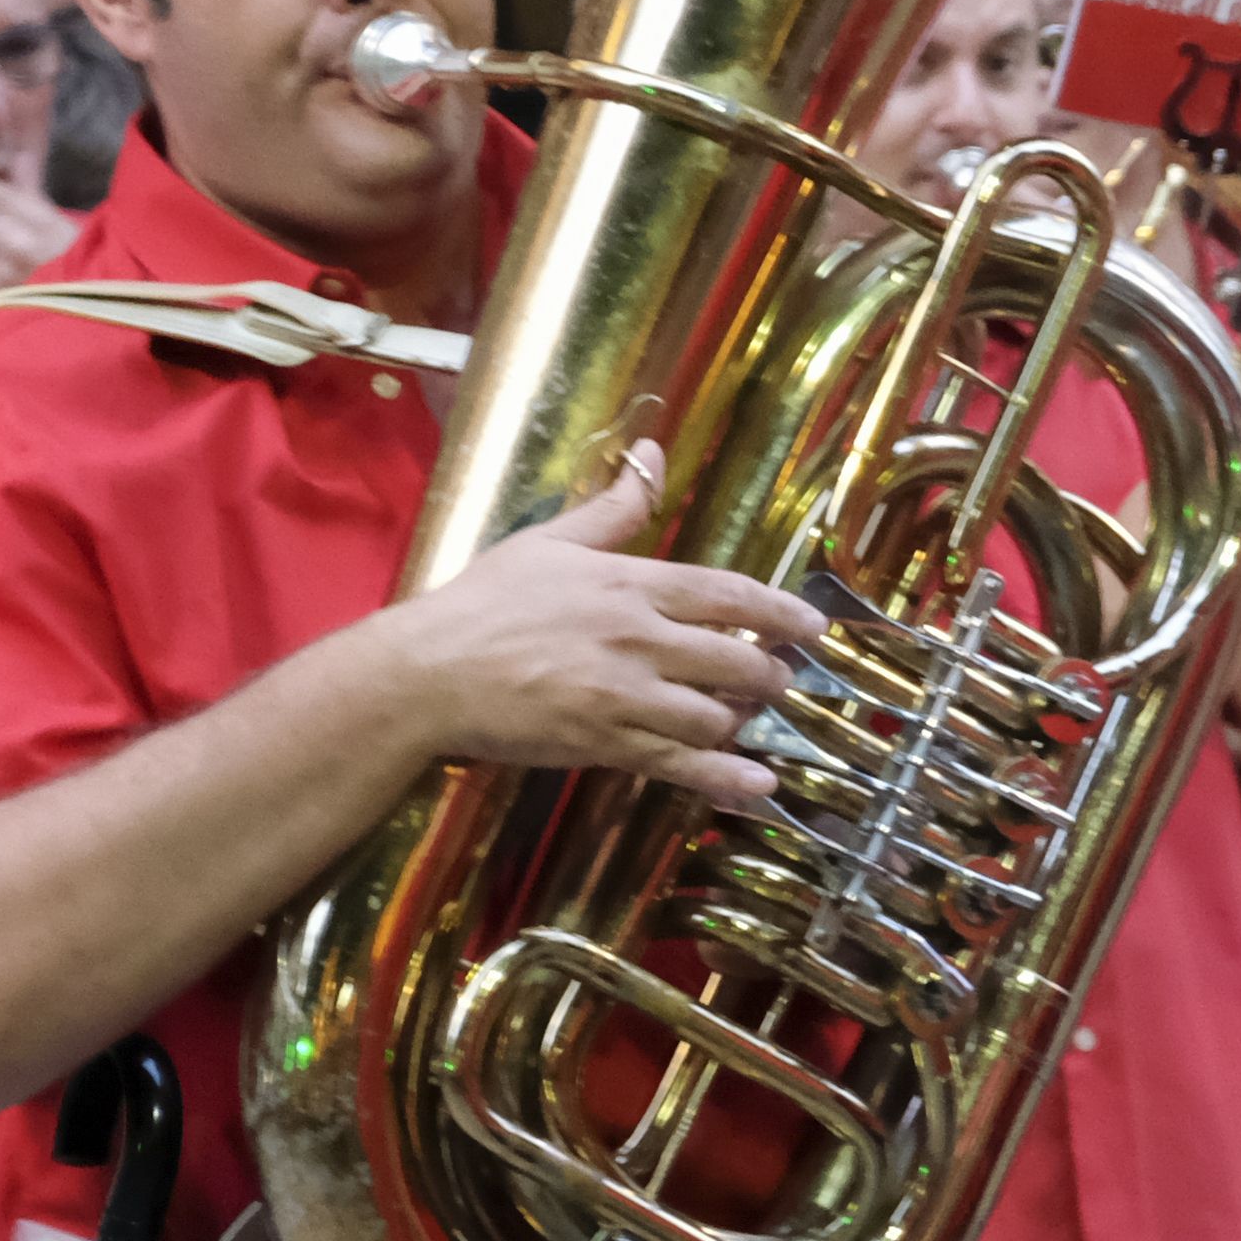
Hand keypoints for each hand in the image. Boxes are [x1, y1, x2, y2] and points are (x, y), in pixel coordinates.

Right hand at [371, 448, 822, 813]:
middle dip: (770, 675)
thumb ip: (615, 506)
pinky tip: (761, 786)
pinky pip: (683, 765)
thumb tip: (654, 453)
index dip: (782, 612)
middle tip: (777, 679)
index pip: (729, 594)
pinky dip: (728, 778)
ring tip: (747, 719)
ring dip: (743, 721)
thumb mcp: (550, 541)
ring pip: (717, 715)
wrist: (426, 673)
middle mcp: (640, 639)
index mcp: (631, 585)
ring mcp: (626, 696)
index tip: (814, 627)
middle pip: (738, 661)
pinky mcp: (607, 744)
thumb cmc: (483, 603)